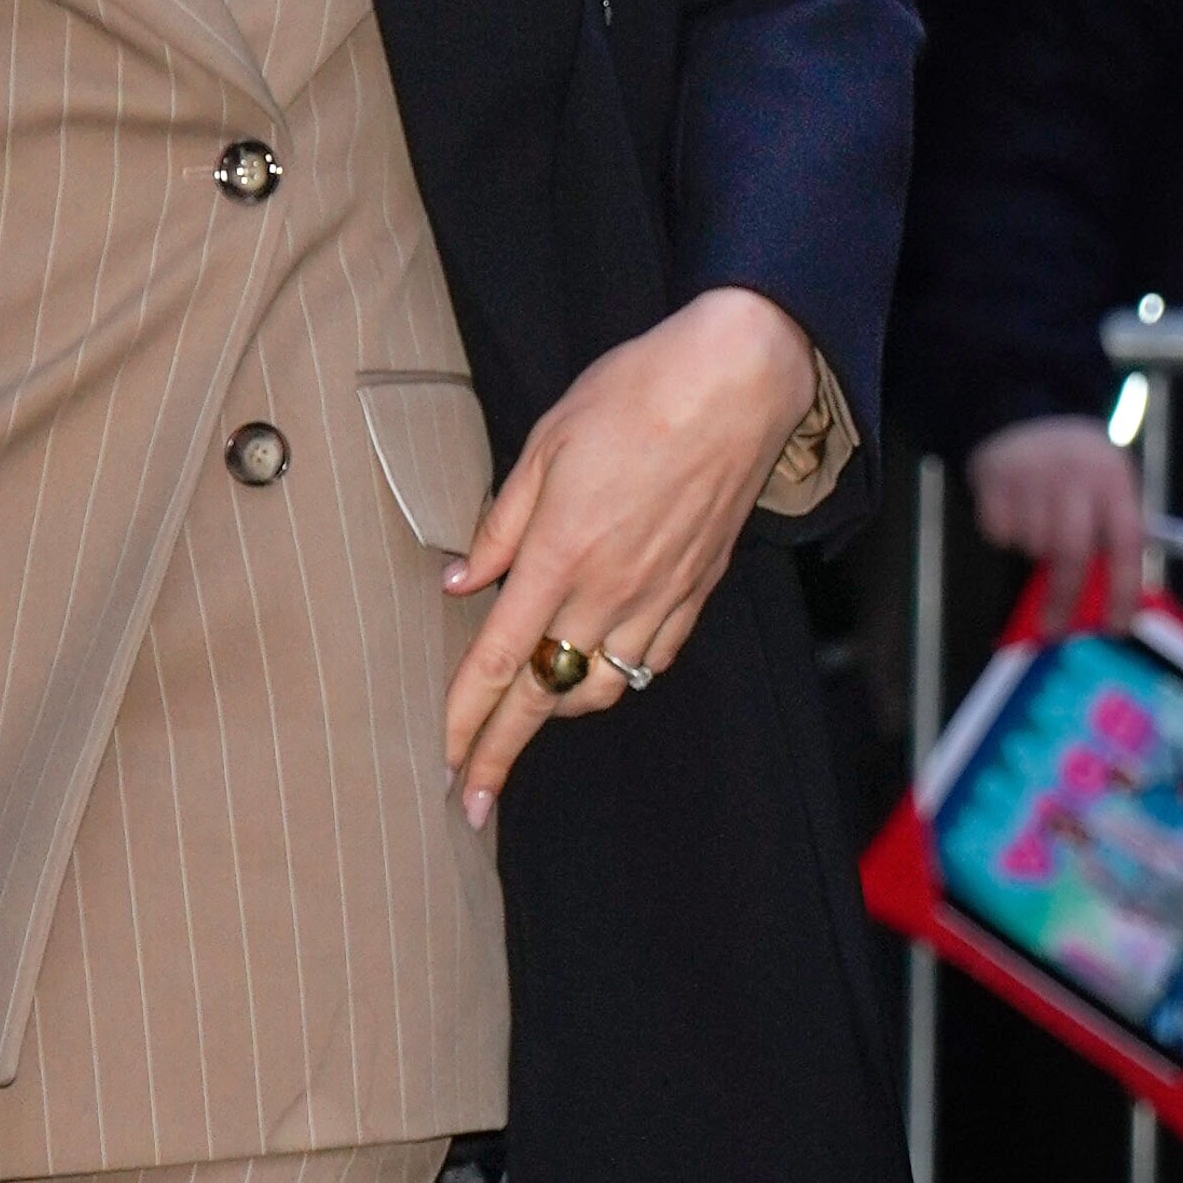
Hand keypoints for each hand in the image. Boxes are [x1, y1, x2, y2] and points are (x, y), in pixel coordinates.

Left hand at [442, 286, 821, 825]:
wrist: (736, 382)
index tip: (445, 764)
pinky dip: (619, 677)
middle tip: (472, 800)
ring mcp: (659, 596)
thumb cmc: (635, 394)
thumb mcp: (544, 444)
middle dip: (502, 753)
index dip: (466, 719)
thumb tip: (462, 582)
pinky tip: (599, 673)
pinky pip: (652, 659)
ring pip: (603, 688)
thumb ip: (500, 524)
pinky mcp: (696, 590)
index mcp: (560, 554)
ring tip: (532, 719)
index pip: (500, 659)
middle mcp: (609, 590)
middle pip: (546, 695)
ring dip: (561, 712)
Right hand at [965, 415, 1149, 628]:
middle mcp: (1076, 475)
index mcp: (1115, 479)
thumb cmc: (1077, 468)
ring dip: (1033, 552)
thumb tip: (1102, 602)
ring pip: (1032, 545)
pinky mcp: (996, 478)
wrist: (1028, 415)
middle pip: (1071, 551)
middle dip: (1063, 597)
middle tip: (1054, 628)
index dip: (1123, 588)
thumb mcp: (1106, 487)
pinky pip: (1000, 533)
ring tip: (1037, 529)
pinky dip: (1005, 535)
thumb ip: (1108, 535)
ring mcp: (1034, 475)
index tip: (1114, 626)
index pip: (1127, 541)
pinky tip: (1014, 511)